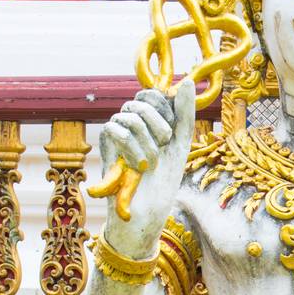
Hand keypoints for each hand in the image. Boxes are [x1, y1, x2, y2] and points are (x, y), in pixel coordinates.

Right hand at [99, 77, 195, 254]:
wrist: (146, 213)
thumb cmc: (163, 182)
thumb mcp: (181, 145)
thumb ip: (184, 114)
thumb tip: (188, 81)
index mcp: (150, 122)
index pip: (153, 94)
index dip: (165, 108)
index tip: (170, 135)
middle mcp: (132, 123)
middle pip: (142, 99)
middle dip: (158, 123)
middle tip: (163, 147)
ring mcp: (117, 133)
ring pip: (131, 114)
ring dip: (148, 142)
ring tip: (150, 164)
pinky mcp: (105, 146)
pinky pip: (116, 128)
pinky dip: (132, 148)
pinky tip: (137, 167)